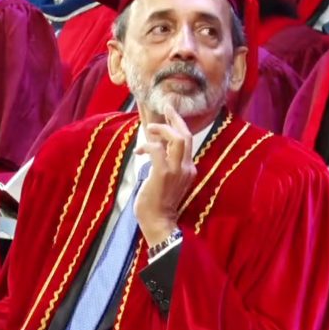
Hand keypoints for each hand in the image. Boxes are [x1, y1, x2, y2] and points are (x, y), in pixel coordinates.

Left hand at [133, 103, 195, 245]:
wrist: (159, 223)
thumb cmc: (157, 204)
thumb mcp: (165, 180)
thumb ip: (163, 164)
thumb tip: (152, 148)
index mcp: (188, 169)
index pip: (188, 141)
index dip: (179, 125)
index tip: (171, 113)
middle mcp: (187, 168)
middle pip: (186, 135)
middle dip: (175, 119)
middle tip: (166, 107)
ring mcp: (177, 171)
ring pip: (177, 139)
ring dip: (161, 129)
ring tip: (149, 128)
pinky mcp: (164, 174)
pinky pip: (158, 149)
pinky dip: (148, 145)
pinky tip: (140, 150)